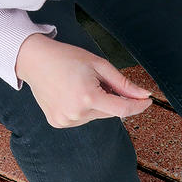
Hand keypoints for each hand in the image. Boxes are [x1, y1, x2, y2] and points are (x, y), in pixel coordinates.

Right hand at [16, 33, 152, 127]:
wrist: (34, 60)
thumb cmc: (67, 58)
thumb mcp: (100, 65)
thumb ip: (124, 84)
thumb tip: (144, 95)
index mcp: (87, 97)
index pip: (123, 109)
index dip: (138, 106)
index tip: (148, 101)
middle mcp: (75, 113)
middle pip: (110, 112)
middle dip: (113, 99)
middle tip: (100, 81)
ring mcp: (65, 120)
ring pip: (97, 116)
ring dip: (99, 104)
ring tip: (82, 85)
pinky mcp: (58, 123)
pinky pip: (83, 118)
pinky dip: (85, 109)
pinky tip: (73, 94)